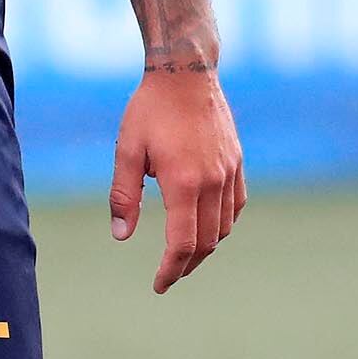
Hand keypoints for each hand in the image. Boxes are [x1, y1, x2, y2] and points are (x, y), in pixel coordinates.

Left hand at [109, 68, 244, 294]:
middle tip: (169, 275)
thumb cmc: (149, 110)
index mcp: (184, 183)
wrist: (186, 73)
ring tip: (185, 255)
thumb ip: (124, 196)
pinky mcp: (237, 162)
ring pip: (225, 226)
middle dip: (187, 264)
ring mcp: (229, 172)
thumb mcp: (126, 151)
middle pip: (207, 241)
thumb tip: (121, 236)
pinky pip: (236, 206)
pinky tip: (207, 226)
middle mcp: (213, 182)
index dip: (171, 269)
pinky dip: (223, 224)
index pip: (183, 243)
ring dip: (207, 247)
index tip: (159, 285)